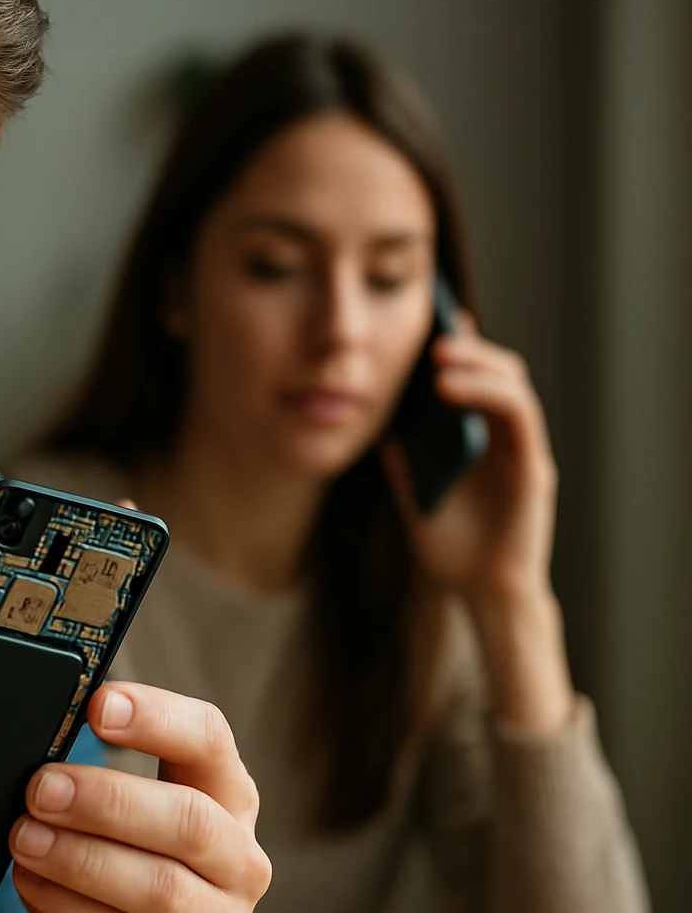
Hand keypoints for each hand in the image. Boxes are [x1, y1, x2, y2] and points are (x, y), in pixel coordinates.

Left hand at [9, 682, 271, 912]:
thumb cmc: (107, 890)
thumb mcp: (102, 830)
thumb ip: (80, 792)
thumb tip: (33, 762)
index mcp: (224, 800)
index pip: (210, 741)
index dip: (158, 716)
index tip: (99, 704)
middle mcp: (240, 860)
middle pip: (190, 818)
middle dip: (107, 799)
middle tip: (40, 788)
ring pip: (160, 885)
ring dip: (81, 856)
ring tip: (25, 839)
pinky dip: (69, 905)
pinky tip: (33, 882)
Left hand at [382, 314, 556, 604]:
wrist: (479, 591)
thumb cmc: (452, 546)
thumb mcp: (412, 493)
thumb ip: (402, 459)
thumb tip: (378, 423)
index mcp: (480, 439)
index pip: (476, 381)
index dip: (459, 349)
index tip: (431, 322)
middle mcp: (506, 439)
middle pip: (499, 373)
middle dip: (468, 347)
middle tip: (432, 334)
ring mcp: (523, 451)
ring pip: (513, 387)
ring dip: (478, 365)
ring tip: (441, 357)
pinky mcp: (533, 469)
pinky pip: (520, 419)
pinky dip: (489, 396)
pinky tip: (453, 390)